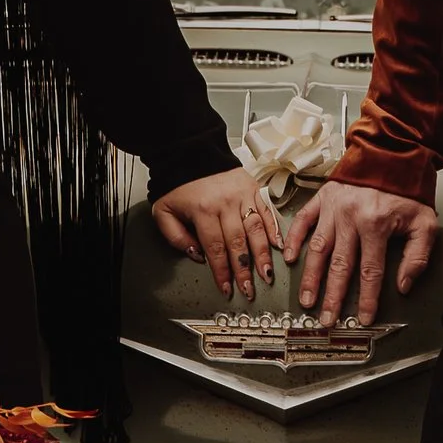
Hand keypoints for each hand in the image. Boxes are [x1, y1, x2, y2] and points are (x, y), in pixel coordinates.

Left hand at [151, 167, 283, 301]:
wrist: (192, 152)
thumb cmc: (179, 185)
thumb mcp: (164, 212)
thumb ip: (176, 237)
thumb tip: (197, 256)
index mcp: (203, 210)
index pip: (215, 249)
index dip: (222, 272)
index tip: (227, 288)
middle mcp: (226, 203)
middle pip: (238, 243)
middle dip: (244, 270)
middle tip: (249, 290)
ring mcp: (242, 195)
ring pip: (256, 230)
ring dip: (263, 255)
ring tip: (267, 274)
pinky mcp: (253, 189)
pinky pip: (267, 212)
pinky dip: (274, 230)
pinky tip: (278, 246)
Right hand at [284, 178, 440, 325]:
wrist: (392, 153)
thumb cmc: (408, 189)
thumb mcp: (425, 223)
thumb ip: (417, 256)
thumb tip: (404, 285)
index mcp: (376, 225)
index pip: (370, 272)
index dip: (366, 299)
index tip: (362, 318)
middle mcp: (351, 218)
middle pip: (340, 266)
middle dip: (332, 297)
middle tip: (326, 319)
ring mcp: (333, 208)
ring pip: (318, 249)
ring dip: (311, 277)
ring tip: (306, 298)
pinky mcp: (322, 198)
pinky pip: (303, 222)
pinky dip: (293, 240)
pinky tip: (288, 258)